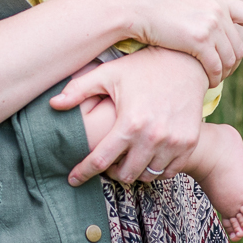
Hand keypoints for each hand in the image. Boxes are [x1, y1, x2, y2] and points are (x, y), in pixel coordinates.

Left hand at [51, 47, 206, 185]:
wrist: (187, 63)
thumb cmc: (142, 68)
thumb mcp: (109, 73)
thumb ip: (79, 89)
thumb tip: (53, 104)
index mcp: (129, 123)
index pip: (100, 160)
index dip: (83, 172)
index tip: (72, 179)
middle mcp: (153, 137)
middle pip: (125, 174)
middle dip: (111, 172)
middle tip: (106, 161)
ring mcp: (174, 143)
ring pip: (147, 176)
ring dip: (134, 171)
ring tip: (126, 158)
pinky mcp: (189, 144)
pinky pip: (168, 172)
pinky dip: (155, 169)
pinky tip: (146, 156)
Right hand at [98, 0, 242, 85]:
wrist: (128, 3)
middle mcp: (218, 11)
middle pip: (239, 45)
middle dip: (234, 61)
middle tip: (222, 70)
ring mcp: (210, 26)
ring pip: (229, 59)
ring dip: (223, 71)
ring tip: (212, 77)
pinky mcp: (198, 41)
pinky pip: (215, 67)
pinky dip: (213, 77)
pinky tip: (205, 81)